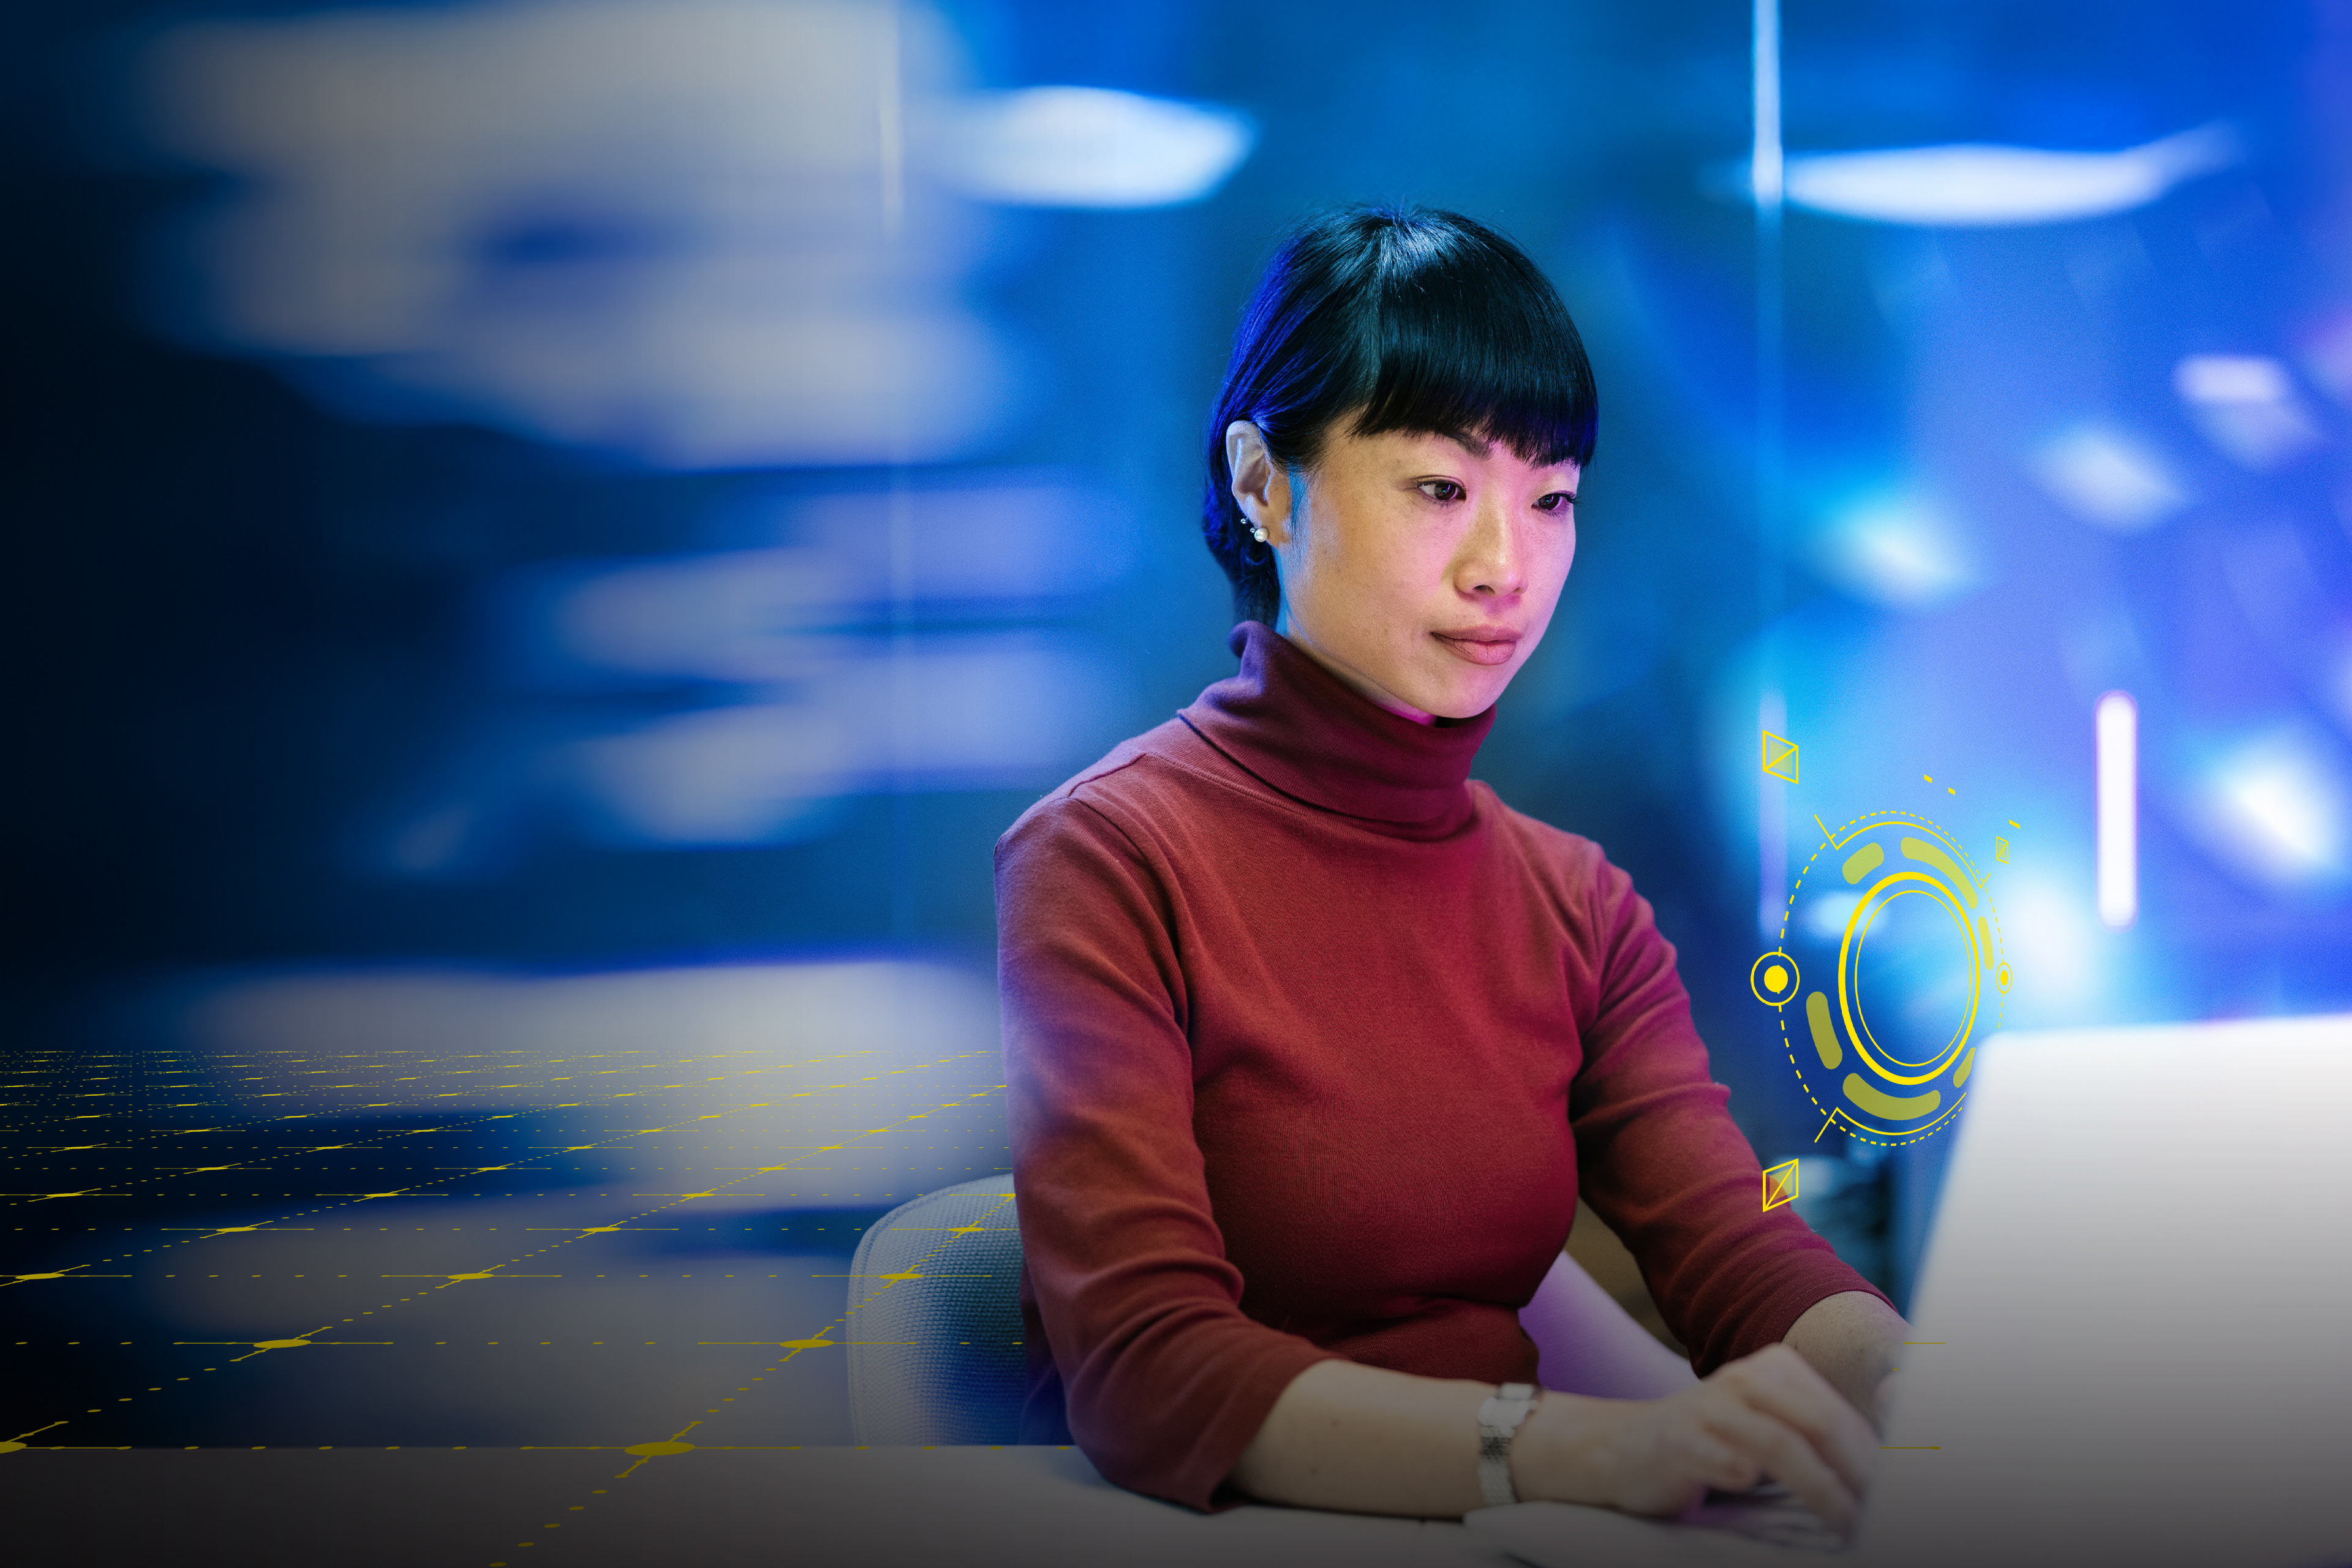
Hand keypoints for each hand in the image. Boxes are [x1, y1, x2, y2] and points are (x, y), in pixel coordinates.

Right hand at [1529, 1343, 1879, 1535]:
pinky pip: (1720, 1458)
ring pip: (1778, 1444)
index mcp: (1775, 1368)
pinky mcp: (1678, 1440)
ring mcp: (1708, 1407)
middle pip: (1818, 1423)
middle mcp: (1743, 1378)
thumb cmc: (1715, 1447)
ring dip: (1820, 1490)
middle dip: (1856, 1476)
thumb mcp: (1770, 1428)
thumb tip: (1887, 1477)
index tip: (1902, 1495)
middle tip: (1881, 1517)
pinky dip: (1744, 1475)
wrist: (1625, 1450)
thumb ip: (1819, 1440)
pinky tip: (1758, 1490)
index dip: (1874, 1456)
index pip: (1839, 1412)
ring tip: (1845, 1523)